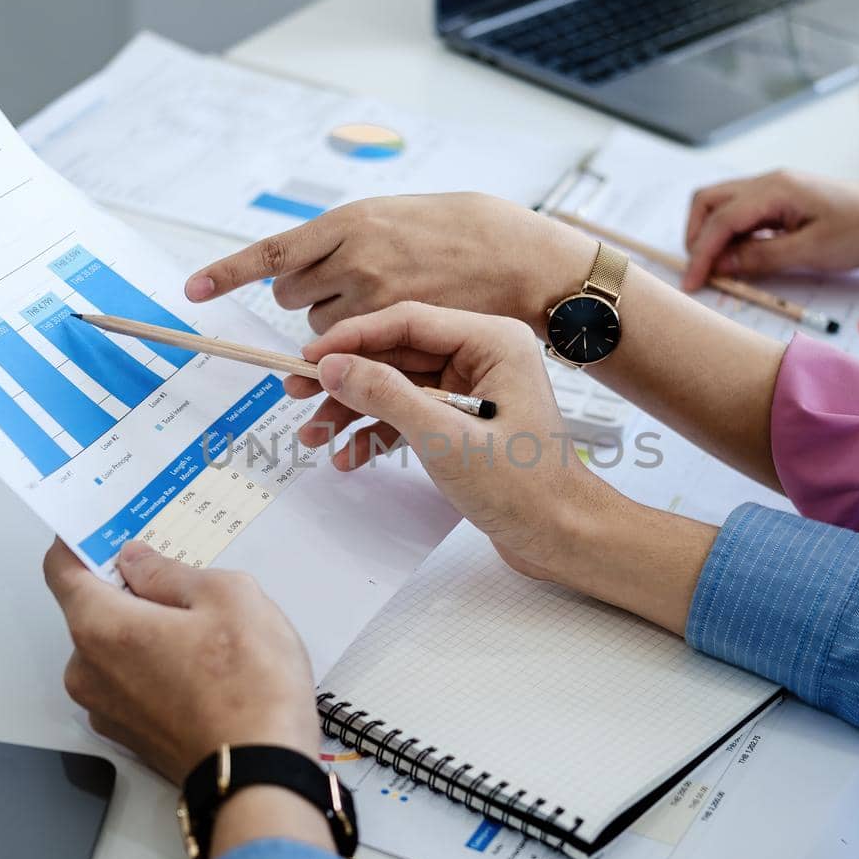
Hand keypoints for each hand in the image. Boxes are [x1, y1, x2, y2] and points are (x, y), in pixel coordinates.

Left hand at [44, 539, 319, 782]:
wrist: (263, 776)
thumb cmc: (250, 690)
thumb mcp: (227, 597)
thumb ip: (170, 573)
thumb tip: (140, 563)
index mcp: (101, 628)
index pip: (61, 569)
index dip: (83, 541)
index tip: (105, 528)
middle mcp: (88, 672)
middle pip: (94, 609)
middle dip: (132, 590)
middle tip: (183, 581)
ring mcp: (107, 710)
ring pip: (117, 649)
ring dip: (149, 632)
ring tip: (209, 632)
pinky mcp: (132, 736)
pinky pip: (133, 683)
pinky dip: (158, 668)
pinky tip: (206, 668)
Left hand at [184, 193, 598, 333]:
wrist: (519, 256)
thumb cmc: (460, 230)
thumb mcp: (395, 214)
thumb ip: (347, 238)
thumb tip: (302, 263)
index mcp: (351, 222)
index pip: (274, 252)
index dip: (228, 273)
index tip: (193, 291)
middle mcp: (357, 260)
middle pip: (293, 298)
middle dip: (308, 297)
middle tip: (345, 290)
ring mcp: (378, 301)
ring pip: (322, 331)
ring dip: (337, 327)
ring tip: (380, 310)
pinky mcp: (400, 334)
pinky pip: (354, 356)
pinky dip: (358, 355)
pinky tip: (357, 362)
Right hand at [293, 301, 718, 630]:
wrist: (562, 536)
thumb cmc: (526, 490)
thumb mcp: (447, 440)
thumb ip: (388, 397)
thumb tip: (333, 366)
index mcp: (493, 341)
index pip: (407, 322)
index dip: (352, 338)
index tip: (308, 358)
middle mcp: (483, 356)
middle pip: (396, 353)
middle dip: (345, 378)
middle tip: (295, 393)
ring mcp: (472, 389)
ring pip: (396, 385)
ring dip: (354, 409)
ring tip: (314, 436)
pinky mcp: (463, 420)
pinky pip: (408, 413)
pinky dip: (378, 432)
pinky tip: (351, 457)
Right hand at [683, 170, 858, 289]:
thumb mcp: (810, 252)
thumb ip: (760, 258)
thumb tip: (720, 265)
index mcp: (775, 188)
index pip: (720, 219)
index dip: (700, 253)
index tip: (692, 284)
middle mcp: (770, 181)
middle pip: (710, 201)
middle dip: (697, 236)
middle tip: (702, 272)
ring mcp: (777, 189)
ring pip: (724, 206)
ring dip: (713, 235)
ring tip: (720, 269)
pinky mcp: (785, 201)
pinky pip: (745, 214)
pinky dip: (733, 236)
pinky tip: (741, 259)